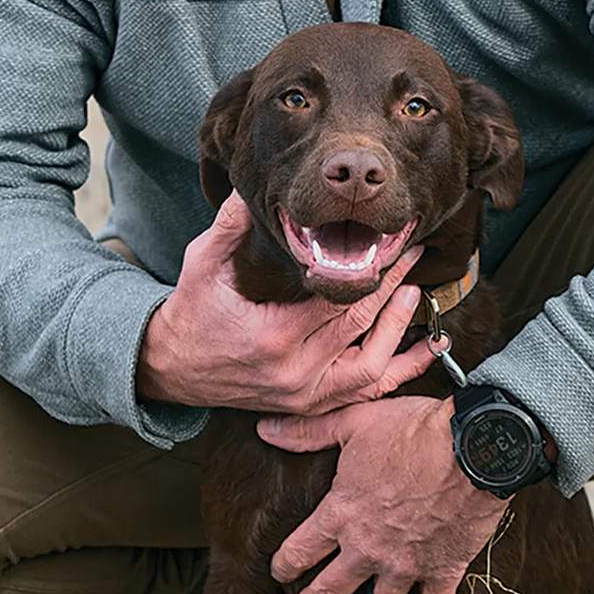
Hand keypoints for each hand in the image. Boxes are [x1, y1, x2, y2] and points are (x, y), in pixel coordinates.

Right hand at [137, 190, 439, 413]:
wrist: (170, 368)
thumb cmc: (190, 313)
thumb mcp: (201, 264)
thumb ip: (230, 227)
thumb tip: (253, 189)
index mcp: (273, 337)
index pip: (336, 300)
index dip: (370, 271)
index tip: (390, 241)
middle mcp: (295, 372)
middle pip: (360, 326)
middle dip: (392, 287)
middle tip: (413, 253)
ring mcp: (305, 394)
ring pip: (371, 368)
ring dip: (399, 331)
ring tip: (415, 293)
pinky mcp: (309, 404)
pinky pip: (362, 394)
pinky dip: (395, 373)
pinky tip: (423, 351)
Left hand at [258, 394, 506, 593]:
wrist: (472, 445)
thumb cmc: (413, 430)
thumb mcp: (354, 422)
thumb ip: (309, 432)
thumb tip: (266, 430)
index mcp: (342, 514)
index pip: (299, 551)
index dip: (284, 565)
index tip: (279, 572)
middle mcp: (368, 548)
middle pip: (330, 590)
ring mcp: (406, 565)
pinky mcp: (444, 571)